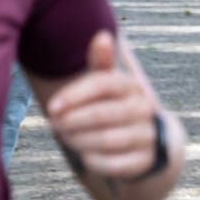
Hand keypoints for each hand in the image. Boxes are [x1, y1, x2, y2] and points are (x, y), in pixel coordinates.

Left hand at [44, 32, 165, 178]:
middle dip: (71, 122)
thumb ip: (100, 63)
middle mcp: (143, 109)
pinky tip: (84, 156)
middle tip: (55, 125)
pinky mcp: (145, 161)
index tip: (51, 107)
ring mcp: (146, 135)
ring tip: (65, 138)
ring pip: (106, 140)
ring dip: (78, 141)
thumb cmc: (115, 106)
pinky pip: (115, 165)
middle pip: (100, 115)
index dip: (73, 95)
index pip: (102, 84)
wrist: (147, 140)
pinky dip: (94, 161)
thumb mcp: (107, 84)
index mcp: (131, 85)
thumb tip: (102, 35)